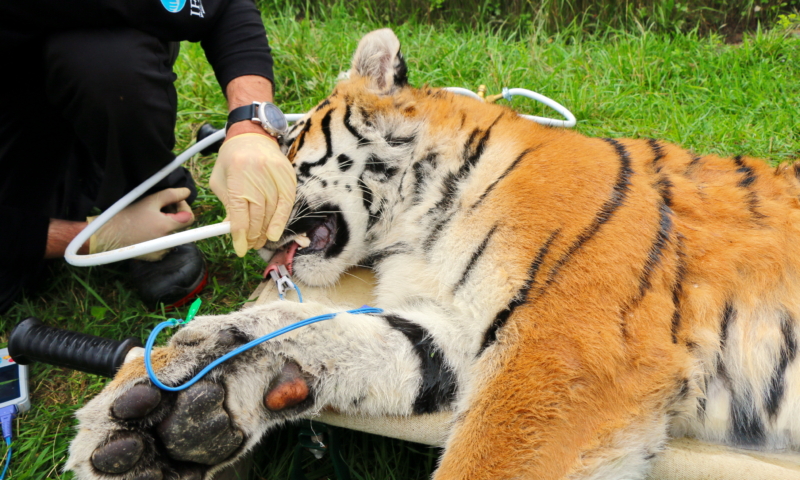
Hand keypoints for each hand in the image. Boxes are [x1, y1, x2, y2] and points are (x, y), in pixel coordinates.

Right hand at [89, 188, 194, 260]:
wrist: (108, 235)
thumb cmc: (127, 216)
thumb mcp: (149, 201)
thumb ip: (171, 195)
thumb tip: (186, 192)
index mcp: (166, 227)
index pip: (190, 218)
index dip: (184, 207)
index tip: (173, 202)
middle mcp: (167, 242)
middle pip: (182, 226)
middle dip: (175, 215)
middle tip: (161, 208)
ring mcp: (162, 252)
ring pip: (174, 235)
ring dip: (168, 226)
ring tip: (152, 219)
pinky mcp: (156, 257)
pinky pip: (165, 245)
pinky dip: (161, 237)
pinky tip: (148, 230)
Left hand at [209, 133, 295, 256]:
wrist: (252, 135)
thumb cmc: (232, 159)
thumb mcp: (220, 181)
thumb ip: (227, 205)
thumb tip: (232, 230)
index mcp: (237, 177)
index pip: (240, 215)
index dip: (240, 236)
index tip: (240, 249)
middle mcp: (257, 177)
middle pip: (257, 217)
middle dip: (253, 236)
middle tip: (249, 246)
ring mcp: (275, 177)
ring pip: (272, 213)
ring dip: (265, 232)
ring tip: (259, 241)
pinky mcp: (288, 177)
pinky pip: (286, 205)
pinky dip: (281, 221)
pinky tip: (275, 232)